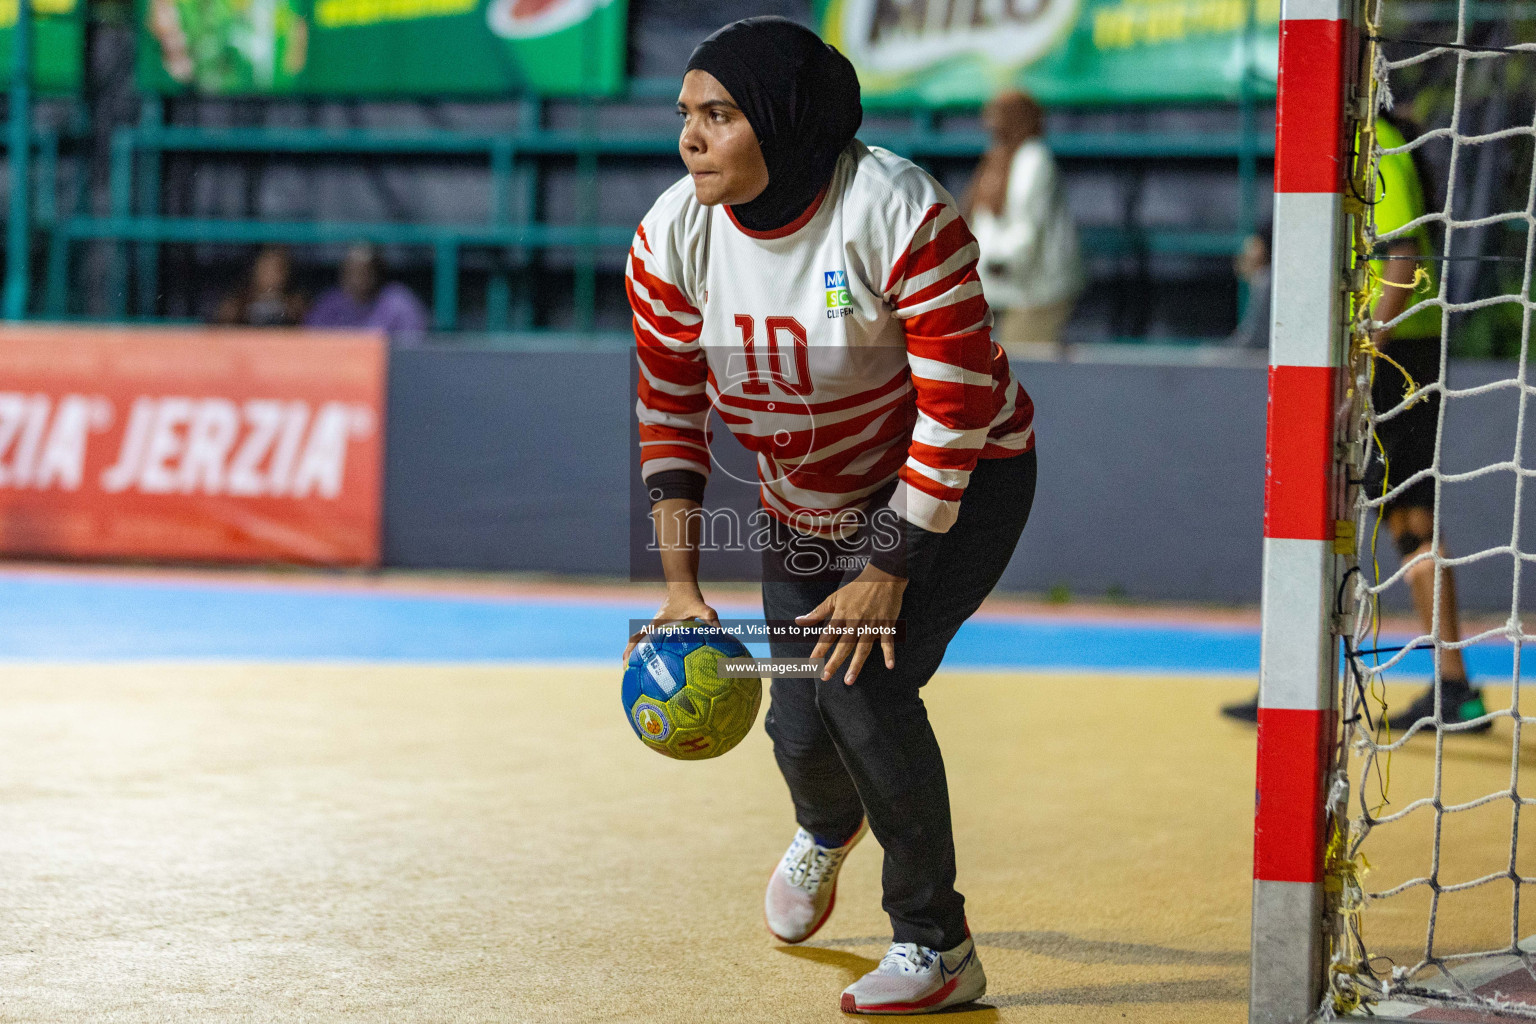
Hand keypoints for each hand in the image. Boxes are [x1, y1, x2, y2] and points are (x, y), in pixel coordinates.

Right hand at [623, 585, 719, 663]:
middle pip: (635, 643)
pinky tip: (663, 661)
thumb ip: (709, 617)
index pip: (637, 639)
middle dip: (629, 657)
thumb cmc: (690, 596)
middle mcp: (653, 627)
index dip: (630, 651)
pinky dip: (652, 650)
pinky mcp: (662, 629)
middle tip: (627, 673)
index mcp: (656, 625)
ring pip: (641, 642)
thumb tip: (721, 632)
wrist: (682, 584)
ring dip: (638, 654)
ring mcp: (656, 628)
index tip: (625, 665)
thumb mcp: (700, 607)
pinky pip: (653, 641)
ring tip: (638, 671)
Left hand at [797, 563, 904, 684]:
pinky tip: (890, 666)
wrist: (883, 577)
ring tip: (849, 680)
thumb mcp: (835, 598)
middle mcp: (855, 622)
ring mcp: (872, 625)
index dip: (819, 649)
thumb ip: (817, 612)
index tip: (812, 663)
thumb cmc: (857, 588)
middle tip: (825, 677)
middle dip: (834, 662)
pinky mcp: (887, 625)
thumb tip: (798, 621)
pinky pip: (888, 642)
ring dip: (856, 665)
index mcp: (842, 615)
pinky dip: (889, 653)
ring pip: (863, 648)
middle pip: (843, 646)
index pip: (828, 636)